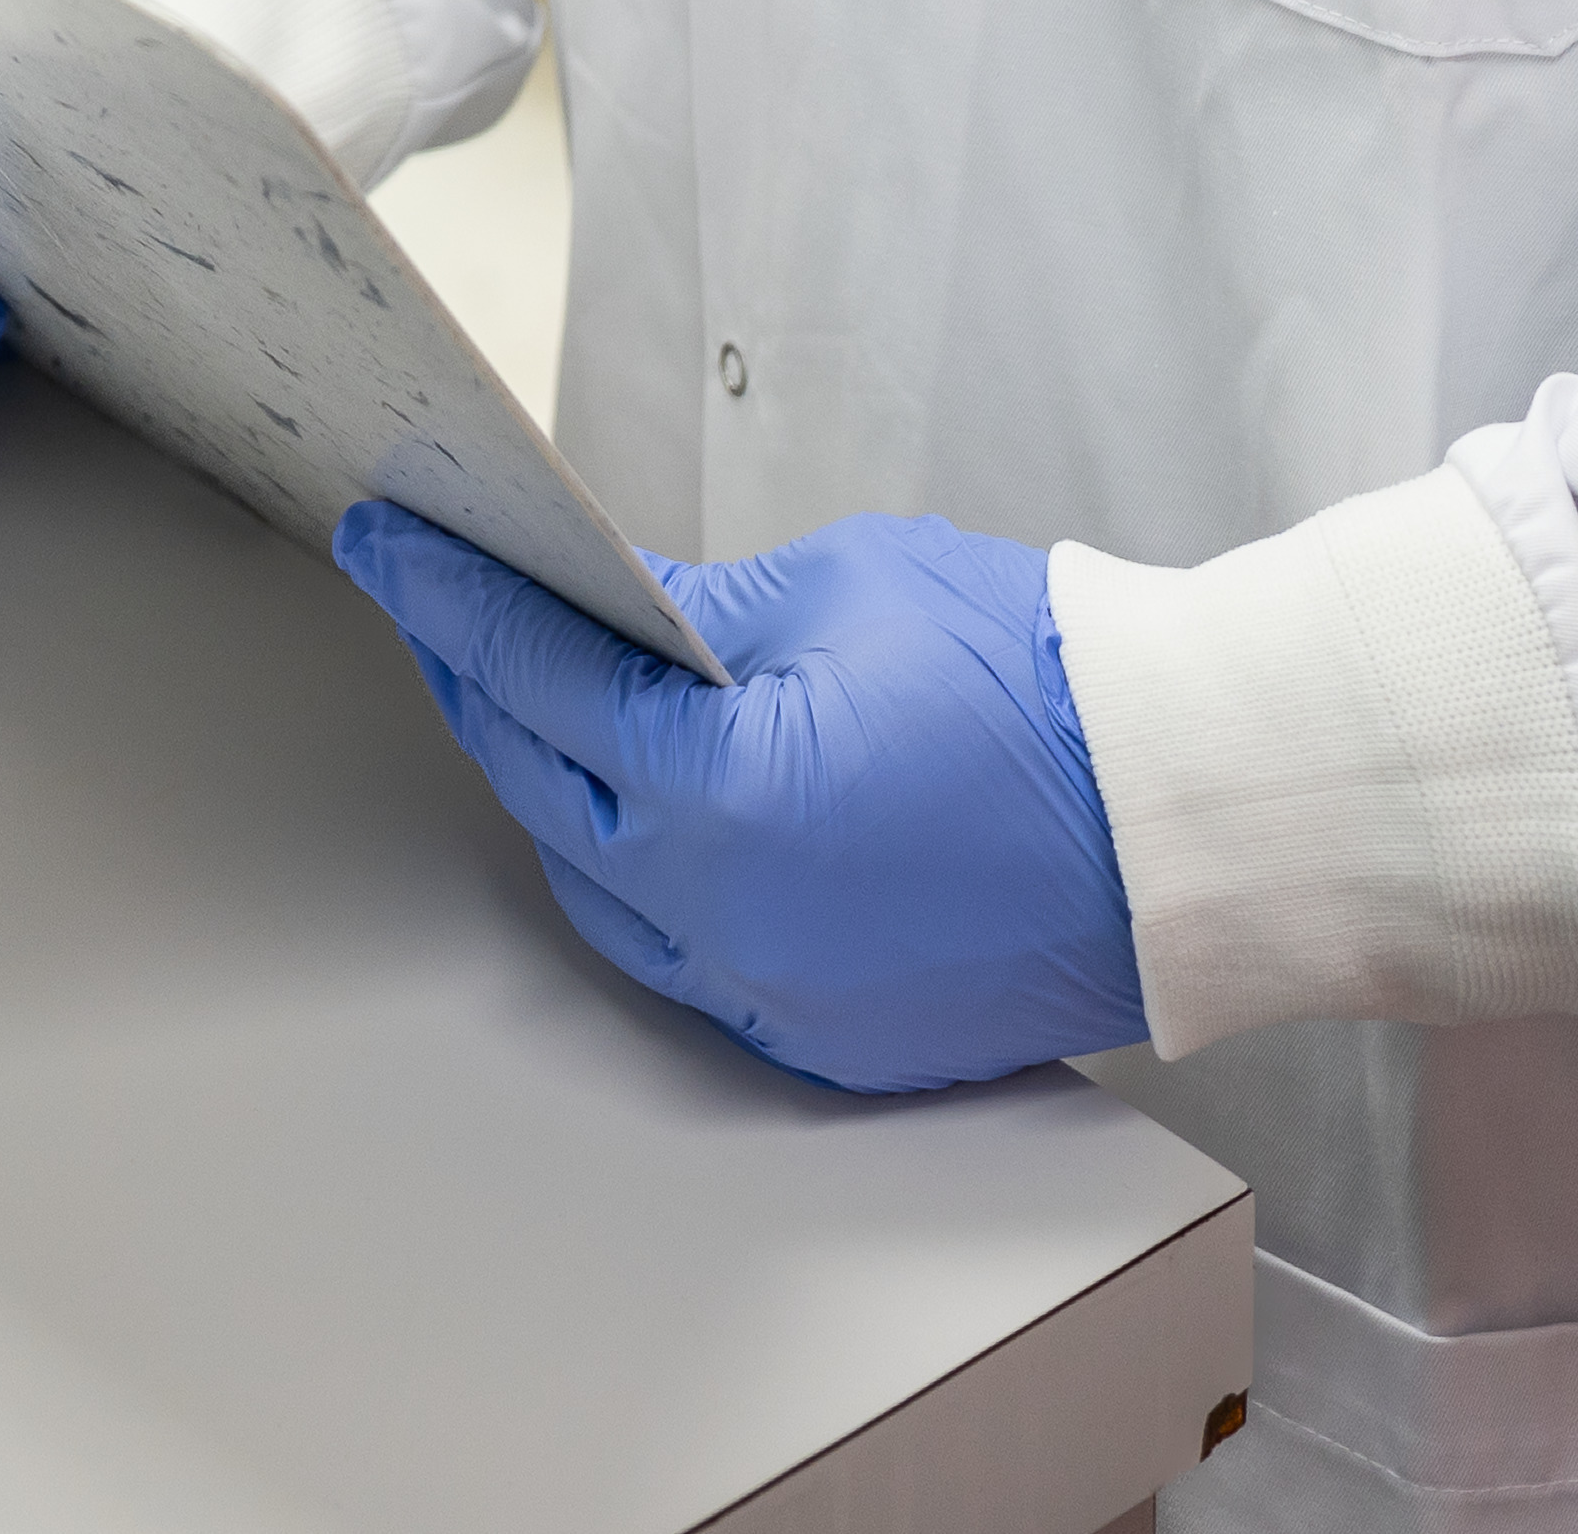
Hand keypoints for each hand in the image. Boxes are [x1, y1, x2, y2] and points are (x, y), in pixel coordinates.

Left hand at [334, 503, 1143, 1094]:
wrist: (1191, 815)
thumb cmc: (1039, 684)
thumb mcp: (842, 591)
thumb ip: (699, 612)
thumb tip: (610, 609)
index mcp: (714, 796)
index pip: (533, 675)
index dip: (446, 593)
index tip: (386, 538)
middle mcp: (723, 919)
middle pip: (546, 791)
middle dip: (489, 689)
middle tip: (449, 608)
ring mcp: (775, 995)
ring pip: (604, 892)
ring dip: (562, 797)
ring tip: (538, 703)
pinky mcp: (829, 1038)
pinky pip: (691, 961)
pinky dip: (652, 887)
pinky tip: (646, 818)